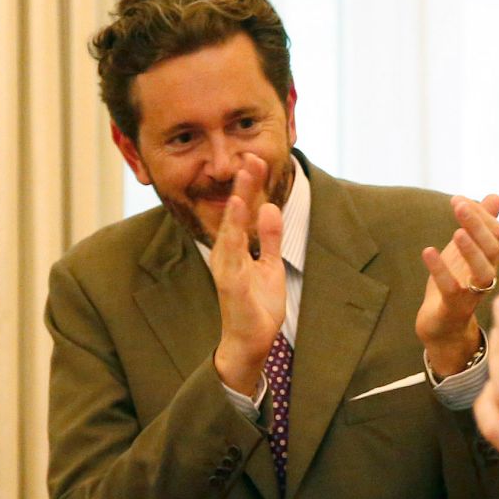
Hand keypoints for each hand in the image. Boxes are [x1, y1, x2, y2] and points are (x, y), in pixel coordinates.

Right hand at [210, 155, 285, 393]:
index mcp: (237, 248)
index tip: (257, 158)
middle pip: (235, 215)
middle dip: (243, 188)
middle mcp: (228, 255)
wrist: (251, 341)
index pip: (244, 210)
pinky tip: (237, 228)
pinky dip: (234, 244)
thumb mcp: (269, 264)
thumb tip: (270, 207)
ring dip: (236, 212)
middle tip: (251, 159)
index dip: (250, 185)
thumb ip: (269, 237)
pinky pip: (233, 262)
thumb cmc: (257, 303)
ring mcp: (228, 271)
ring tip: (243, 187)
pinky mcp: (232, 288)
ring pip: (230, 235)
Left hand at [417, 194, 498, 377]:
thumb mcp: (465, 250)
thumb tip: (496, 196)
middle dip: (477, 225)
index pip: (495, 233)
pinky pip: (451, 288)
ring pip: (483, 272)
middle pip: (493, 248)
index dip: (480, 215)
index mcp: (490, 260)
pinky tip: (428, 251)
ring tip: (457, 232)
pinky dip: (440, 270)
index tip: (458, 198)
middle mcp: (487, 276)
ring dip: (471, 250)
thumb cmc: (456, 284)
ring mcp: (473, 293)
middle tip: (457, 204)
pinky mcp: (454, 307)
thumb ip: (481, 224)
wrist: (443, 326)